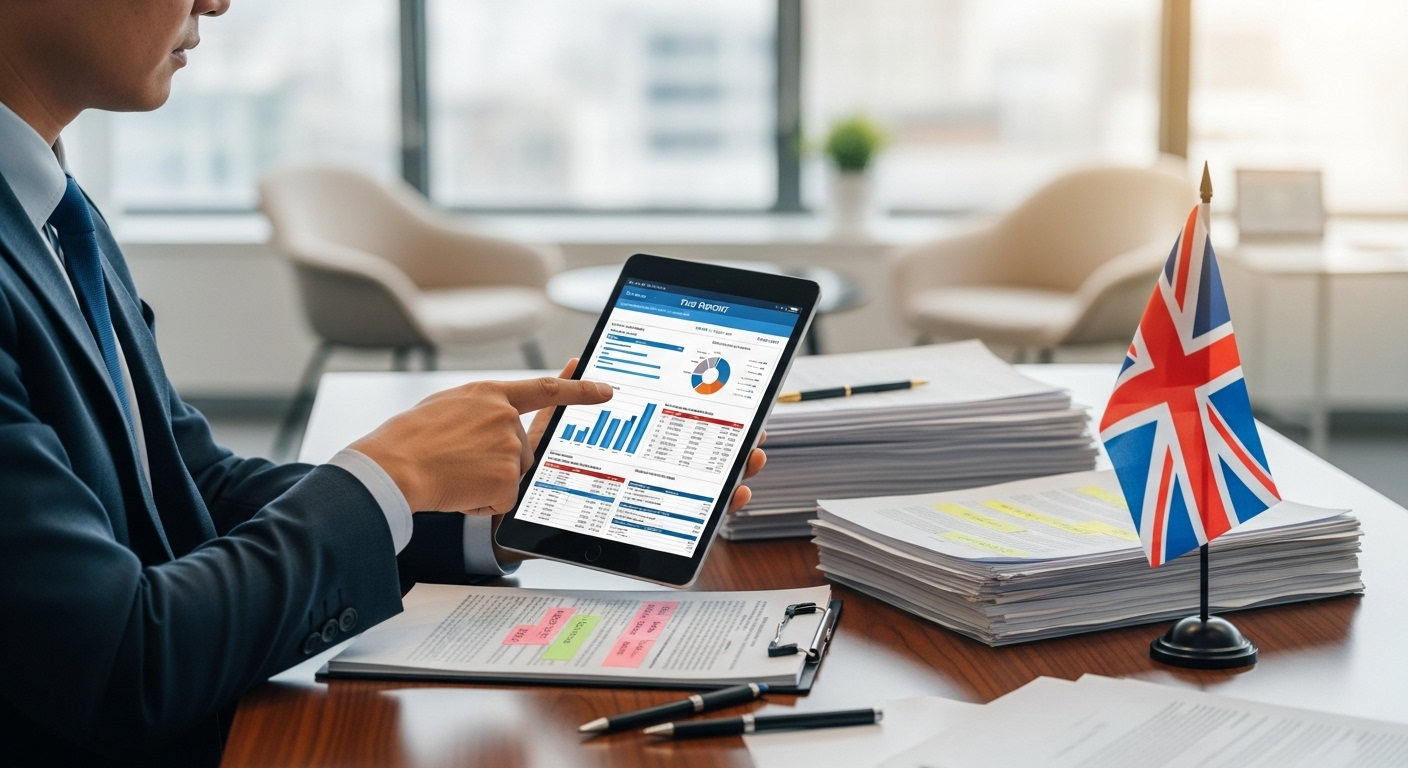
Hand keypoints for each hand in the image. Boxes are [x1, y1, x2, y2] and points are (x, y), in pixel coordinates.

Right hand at [351, 376, 613, 512]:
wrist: (393, 466)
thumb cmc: (408, 440)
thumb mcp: (445, 406)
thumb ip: (479, 410)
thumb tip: (497, 423)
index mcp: (488, 394)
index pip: (545, 390)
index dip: (578, 390)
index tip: (605, 390)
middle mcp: (504, 416)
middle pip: (522, 449)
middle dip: (498, 464)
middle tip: (459, 463)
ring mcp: (508, 446)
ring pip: (513, 476)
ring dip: (486, 483)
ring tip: (454, 474)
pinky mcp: (508, 477)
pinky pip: (502, 500)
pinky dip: (481, 503)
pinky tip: (458, 490)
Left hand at [526, 359, 766, 514]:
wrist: (523, 516)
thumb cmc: (540, 477)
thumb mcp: (551, 432)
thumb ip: (564, 398)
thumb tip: (581, 360)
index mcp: (625, 445)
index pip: (673, 427)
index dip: (706, 415)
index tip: (736, 404)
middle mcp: (643, 471)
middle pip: (698, 456)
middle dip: (733, 445)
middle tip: (755, 435)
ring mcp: (648, 498)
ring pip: (702, 488)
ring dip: (734, 475)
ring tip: (750, 462)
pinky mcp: (646, 526)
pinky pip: (689, 520)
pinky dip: (716, 512)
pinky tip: (731, 497)